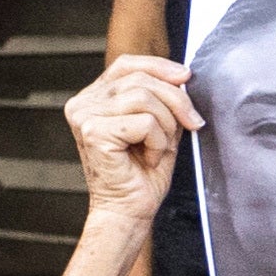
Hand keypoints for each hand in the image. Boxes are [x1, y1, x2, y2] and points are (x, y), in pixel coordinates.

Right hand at [66, 55, 196, 233]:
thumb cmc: (142, 176)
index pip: (126, 64)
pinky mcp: (93, 131)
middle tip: (192, 124)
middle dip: (176, 100)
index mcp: (94, 98)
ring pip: (145, 98)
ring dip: (166, 126)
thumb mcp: (159, 127)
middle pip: (140, 79)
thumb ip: (162, 100)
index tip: (186, 77)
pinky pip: (144, 122)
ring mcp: (85, 116)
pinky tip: (149, 158)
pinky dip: (158, 142)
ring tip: (159, 148)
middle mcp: (83, 103)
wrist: (129, 211)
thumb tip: (182, 76)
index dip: (159, 66)